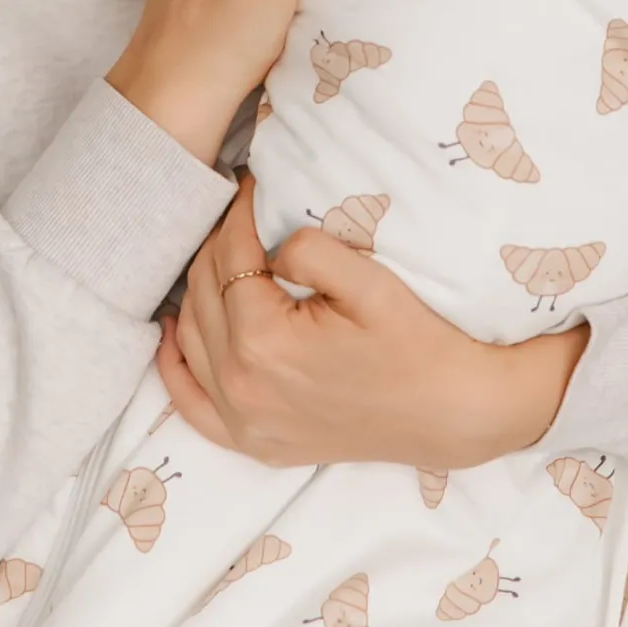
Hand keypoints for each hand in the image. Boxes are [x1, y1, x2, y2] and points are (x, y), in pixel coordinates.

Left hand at [157, 175, 590, 470]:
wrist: (452, 412)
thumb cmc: (417, 341)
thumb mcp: (369, 282)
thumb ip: (308, 249)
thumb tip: (268, 243)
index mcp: (263, 343)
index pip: (230, 257)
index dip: (240, 213)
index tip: (251, 183)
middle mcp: (240, 388)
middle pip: (203, 293)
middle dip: (219, 245)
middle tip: (243, 214)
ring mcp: (243, 423)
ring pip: (190, 338)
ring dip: (198, 291)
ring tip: (224, 255)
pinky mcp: (254, 443)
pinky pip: (191, 405)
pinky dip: (177, 366)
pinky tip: (176, 331)